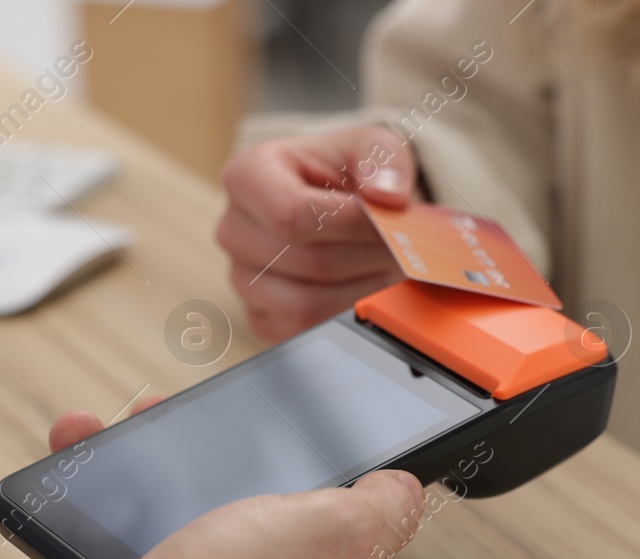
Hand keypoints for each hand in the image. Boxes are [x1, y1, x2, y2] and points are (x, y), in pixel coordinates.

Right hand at [44, 410, 425, 558]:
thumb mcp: (335, 535)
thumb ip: (382, 509)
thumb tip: (402, 490)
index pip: (339, 523)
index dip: (299, 467)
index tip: (261, 433)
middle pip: (252, 526)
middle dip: (208, 470)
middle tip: (168, 432)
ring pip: (180, 543)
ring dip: (141, 491)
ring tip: (104, 445)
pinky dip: (94, 541)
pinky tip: (73, 513)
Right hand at [217, 125, 413, 339]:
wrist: (333, 203)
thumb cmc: (343, 171)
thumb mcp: (369, 145)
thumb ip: (383, 158)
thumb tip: (386, 196)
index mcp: (247, 176)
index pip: (292, 214)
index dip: (349, 224)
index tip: (389, 223)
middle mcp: (234, 230)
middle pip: (307, 262)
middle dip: (366, 258)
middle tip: (404, 251)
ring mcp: (242, 279)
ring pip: (305, 304)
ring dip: (362, 291)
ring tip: (391, 271)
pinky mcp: (259, 317)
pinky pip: (303, 332)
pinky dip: (345, 316)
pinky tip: (369, 291)